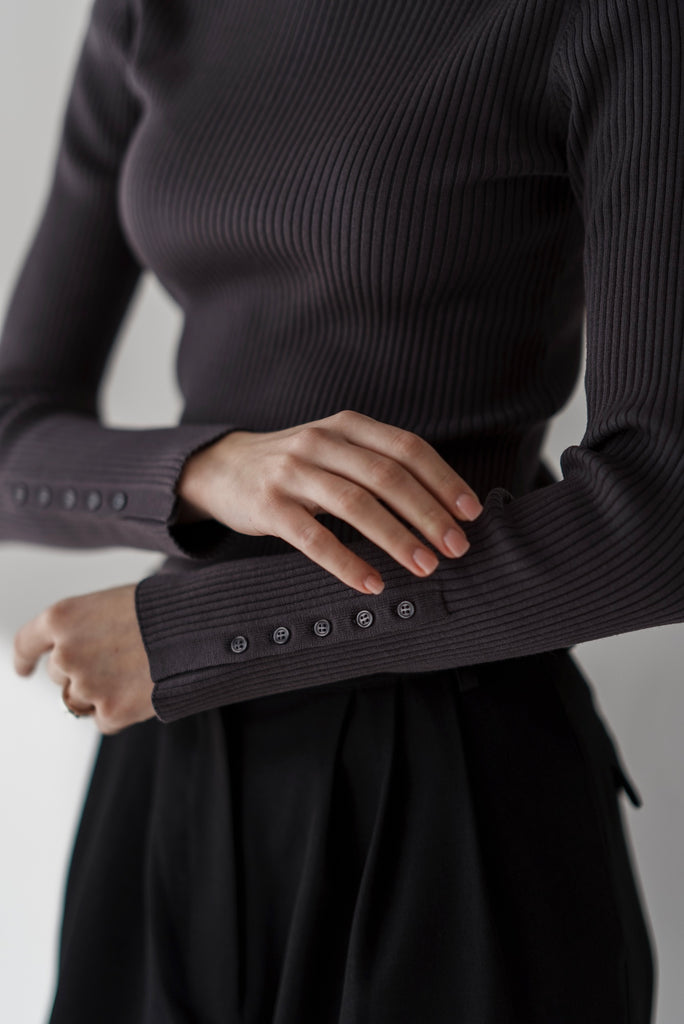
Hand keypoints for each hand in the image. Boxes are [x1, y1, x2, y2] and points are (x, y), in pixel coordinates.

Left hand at [13, 584, 154, 735]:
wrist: (199, 629)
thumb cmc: (162, 609)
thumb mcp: (112, 603)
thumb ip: (85, 627)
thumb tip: (75, 653)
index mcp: (62, 618)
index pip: (26, 643)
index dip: (24, 659)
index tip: (24, 669)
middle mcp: (66, 653)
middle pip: (60, 674)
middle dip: (84, 670)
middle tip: (121, 657)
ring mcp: (86, 685)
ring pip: (80, 700)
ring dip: (101, 692)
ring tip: (136, 671)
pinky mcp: (110, 711)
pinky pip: (105, 719)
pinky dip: (122, 710)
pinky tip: (144, 688)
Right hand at [177, 409, 483, 594]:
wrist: (220, 468)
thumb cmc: (293, 465)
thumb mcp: (335, 448)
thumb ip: (377, 463)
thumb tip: (440, 505)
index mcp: (347, 425)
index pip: (407, 448)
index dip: (444, 480)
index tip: (471, 513)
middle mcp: (321, 442)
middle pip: (388, 476)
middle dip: (429, 514)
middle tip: (457, 547)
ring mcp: (292, 472)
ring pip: (356, 504)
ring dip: (397, 538)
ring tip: (426, 566)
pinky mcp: (268, 506)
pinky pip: (314, 538)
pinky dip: (347, 563)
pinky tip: (372, 583)